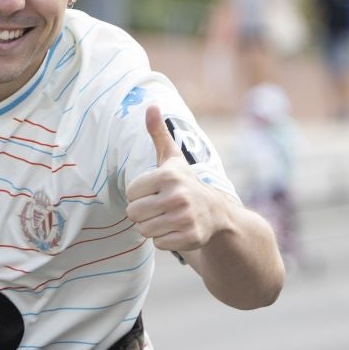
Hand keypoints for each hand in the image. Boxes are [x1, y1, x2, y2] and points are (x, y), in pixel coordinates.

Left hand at [125, 105, 226, 253]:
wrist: (218, 214)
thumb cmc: (186, 184)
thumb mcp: (172, 159)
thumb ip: (158, 134)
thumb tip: (151, 105)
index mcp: (168, 175)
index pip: (130, 193)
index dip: (140, 195)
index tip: (157, 192)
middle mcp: (177, 195)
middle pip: (133, 214)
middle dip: (144, 213)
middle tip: (162, 208)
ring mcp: (185, 217)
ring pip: (144, 230)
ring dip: (153, 227)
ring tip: (169, 218)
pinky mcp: (190, 237)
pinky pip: (158, 244)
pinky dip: (165, 240)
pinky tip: (178, 230)